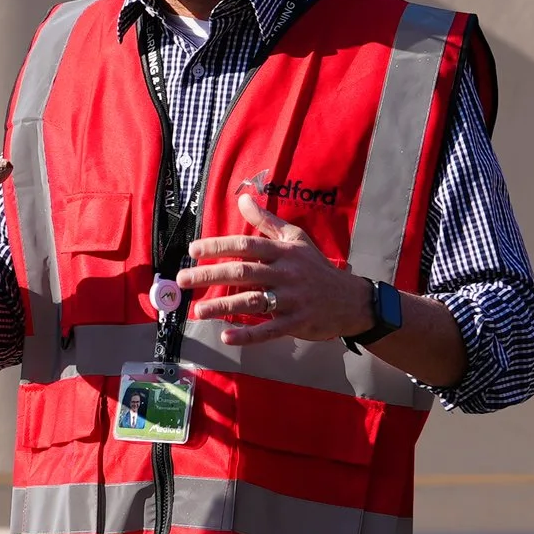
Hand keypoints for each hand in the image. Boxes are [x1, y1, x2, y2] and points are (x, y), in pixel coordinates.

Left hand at [176, 191, 375, 345]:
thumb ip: (267, 221)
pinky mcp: (297, 323)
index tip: (193, 250)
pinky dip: (248, 334)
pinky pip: (269, 330)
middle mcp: (286, 274)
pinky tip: (227, 335)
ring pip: (253, 302)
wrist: (351, 300)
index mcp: (284, 252)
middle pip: (244, 273)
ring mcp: (292, 300)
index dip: (218, 247)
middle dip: (210, 275)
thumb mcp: (296, 239)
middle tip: (183, 279)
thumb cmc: (316, 267)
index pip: (246, 246)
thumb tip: (243, 198)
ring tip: (198, 309)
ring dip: (224, 306)